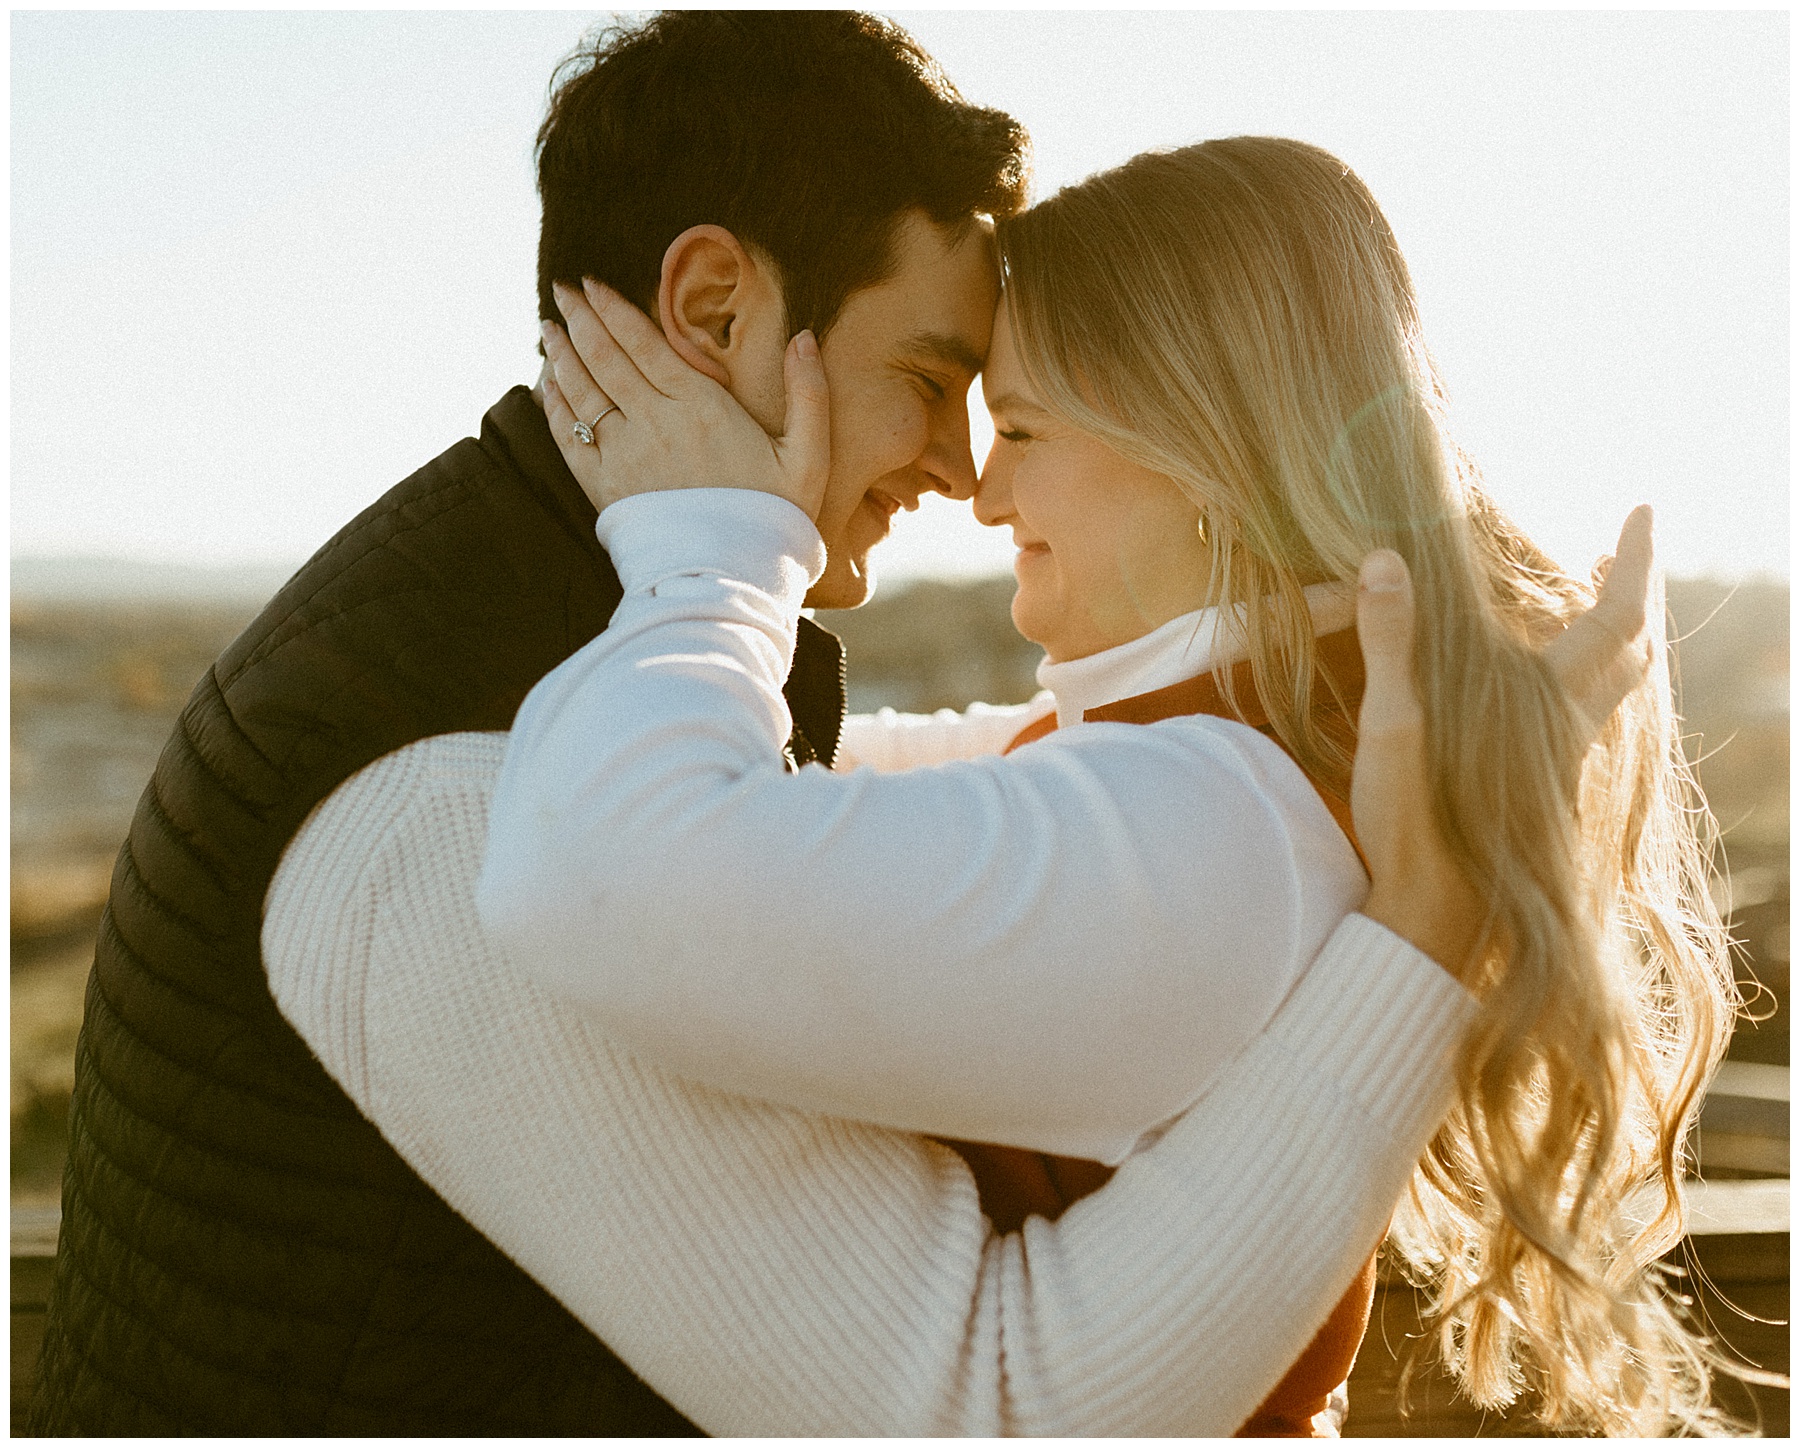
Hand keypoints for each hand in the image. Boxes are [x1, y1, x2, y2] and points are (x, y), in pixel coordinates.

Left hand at [539, 278, 830, 520]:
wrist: (731, 579)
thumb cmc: (775, 518)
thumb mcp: (810, 456)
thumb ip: (810, 393)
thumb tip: (806, 336)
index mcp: (700, 405)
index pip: (643, 341)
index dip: (613, 308)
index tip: (592, 284)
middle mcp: (654, 422)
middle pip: (604, 356)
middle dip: (579, 318)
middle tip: (561, 290)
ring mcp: (624, 455)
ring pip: (581, 390)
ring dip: (560, 354)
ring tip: (549, 328)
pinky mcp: (604, 488)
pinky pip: (569, 436)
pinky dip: (554, 405)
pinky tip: (546, 385)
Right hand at [1350, 508, 1655, 981]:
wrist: (1436, 924)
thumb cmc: (1419, 826)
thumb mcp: (1394, 727)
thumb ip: (1392, 641)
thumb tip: (1384, 558)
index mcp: (1547, 702)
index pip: (1614, 617)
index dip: (1635, 561)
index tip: (1642, 510)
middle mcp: (1567, 732)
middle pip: (1629, 654)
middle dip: (1631, 597)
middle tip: (1615, 556)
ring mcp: (1557, 770)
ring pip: (1607, 695)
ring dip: (1607, 645)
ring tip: (1580, 614)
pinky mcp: (1538, 799)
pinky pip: (1576, 726)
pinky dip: (1574, 687)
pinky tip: (1536, 698)